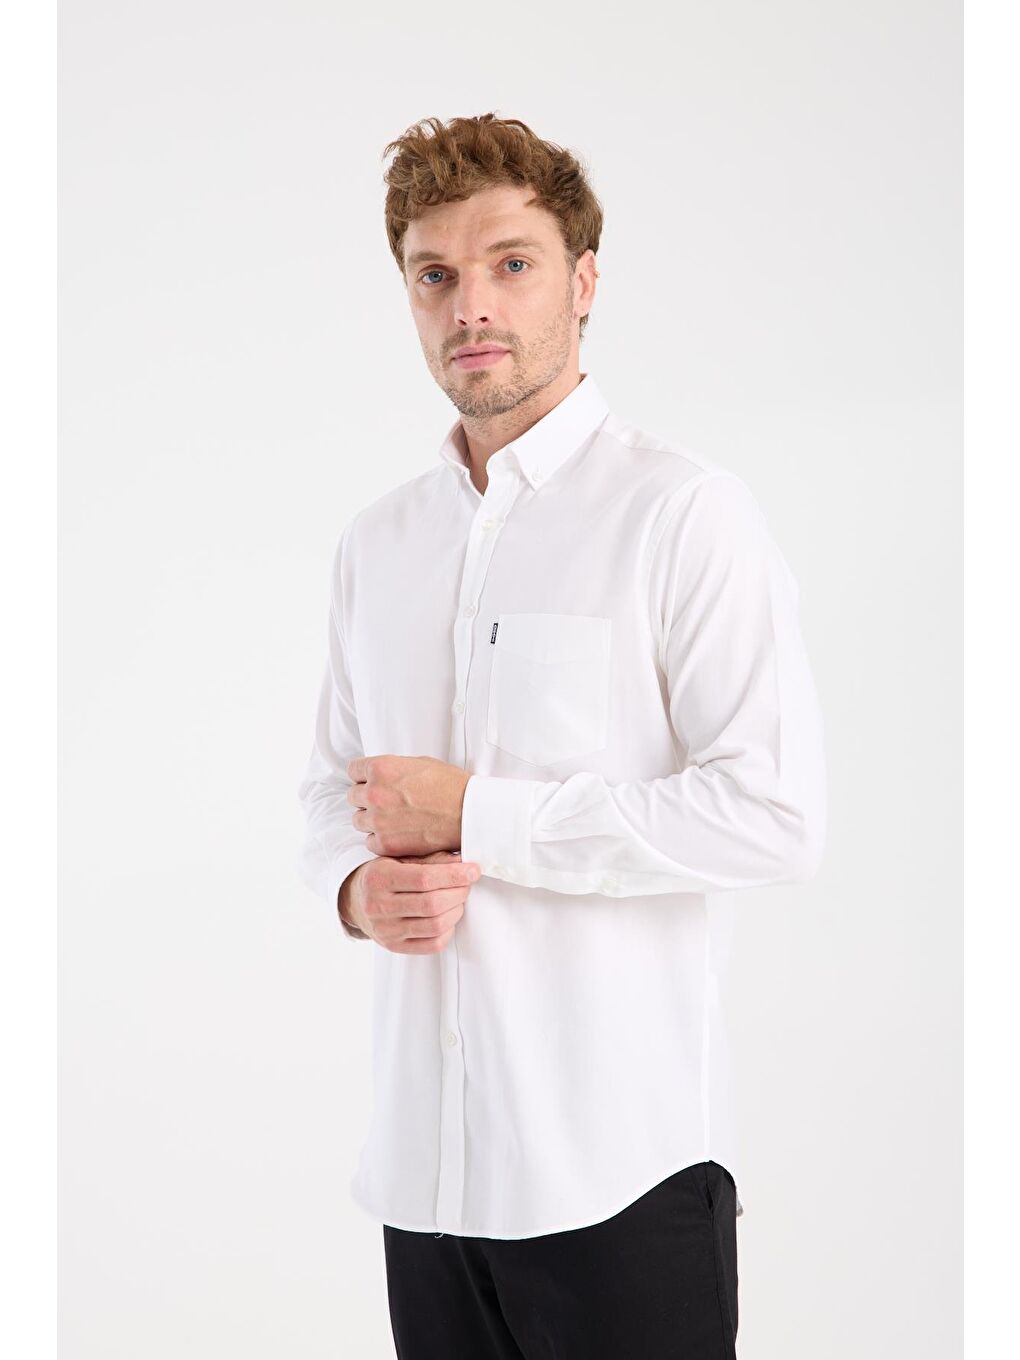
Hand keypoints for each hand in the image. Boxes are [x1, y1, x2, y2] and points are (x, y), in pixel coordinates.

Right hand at [339, 850, 480, 953]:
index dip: (454, 875)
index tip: (473, 870)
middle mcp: (378, 907)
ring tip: (458, 898)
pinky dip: (448, 930)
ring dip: (456, 910)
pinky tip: (448, 916)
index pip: (424, 879)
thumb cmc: (383, 874)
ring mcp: (385, 931)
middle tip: (467, 883)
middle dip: (459, 892)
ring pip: (435, 926)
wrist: (355, 901)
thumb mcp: (399, 858)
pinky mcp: (394, 947)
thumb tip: (463, 862)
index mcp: (379, 878)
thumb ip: (429, 859)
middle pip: (432, 904)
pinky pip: (432, 944)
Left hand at [346, 755, 470, 857]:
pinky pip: (370, 842)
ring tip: (393, 820)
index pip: (353, 770)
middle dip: (367, 798)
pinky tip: (397, 834)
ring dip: (372, 820)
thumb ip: (393, 768)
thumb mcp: (419, 762)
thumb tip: (381, 775)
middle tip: (386, 802)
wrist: (468, 813)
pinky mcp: (386, 843)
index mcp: (381, 768)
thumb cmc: (450, 786)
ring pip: (359, 820)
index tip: (371, 782)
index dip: (364, 776)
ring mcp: (378, 820)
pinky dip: (381, 840)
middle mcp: (375, 793)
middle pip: (353, 796)